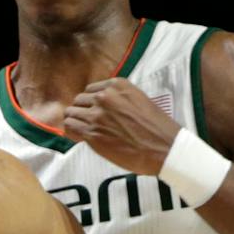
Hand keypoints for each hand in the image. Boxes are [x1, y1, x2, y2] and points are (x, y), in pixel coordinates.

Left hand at [62, 78, 180, 175]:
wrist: (163, 148)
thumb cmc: (156, 128)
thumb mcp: (138, 101)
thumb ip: (119, 100)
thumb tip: (103, 107)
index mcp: (117, 86)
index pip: (91, 90)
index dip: (91, 103)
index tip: (95, 113)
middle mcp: (104, 97)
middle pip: (79, 101)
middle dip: (82, 112)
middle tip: (90, 124)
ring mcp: (96, 115)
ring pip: (70, 113)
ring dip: (75, 122)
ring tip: (84, 132)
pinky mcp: (91, 133)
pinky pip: (69, 128)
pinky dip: (72, 133)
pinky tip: (80, 138)